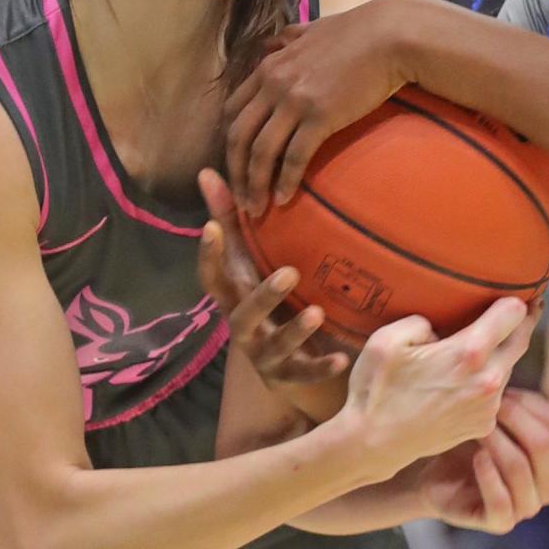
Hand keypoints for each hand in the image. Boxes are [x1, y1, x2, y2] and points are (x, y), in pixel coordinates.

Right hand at [197, 169, 349, 420]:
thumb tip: (206, 172)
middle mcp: (244, 329)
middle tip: (290, 273)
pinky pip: (306, 375)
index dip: (208, 255)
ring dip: (295, 331)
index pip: (211, 278)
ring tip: (316, 312)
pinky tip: (343, 358)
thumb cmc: (271, 302)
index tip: (210, 227)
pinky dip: (322, 366)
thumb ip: (231, 220)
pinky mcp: (291, 377)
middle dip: (262, 295)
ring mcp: (266, 356)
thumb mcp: (252, 264)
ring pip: (274, 347)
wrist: (294, 366)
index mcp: (235, 299)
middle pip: (242, 315)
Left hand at [224, 0, 408, 214]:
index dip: (230, 142)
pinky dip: (285, 181)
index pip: (232, 110)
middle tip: (240, 199)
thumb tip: (277, 42)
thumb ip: (288, 39)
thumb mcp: (310, 30)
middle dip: (234, 172)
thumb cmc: (357, 32)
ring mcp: (294, 101)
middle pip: (238, 136)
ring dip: (254, 185)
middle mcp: (273, 84)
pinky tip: (284, 198)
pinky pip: (294, 156)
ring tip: (257, 210)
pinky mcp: (320, 116)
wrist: (389, 35)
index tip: (237, 165)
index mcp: (268, 67)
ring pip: (260, 152)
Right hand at [340, 298, 535, 482]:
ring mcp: (487, 406)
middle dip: (524, 321)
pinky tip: (468, 376)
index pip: (513, 314)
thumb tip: (440, 328)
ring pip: (507, 368)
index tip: (522, 290)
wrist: (372, 443)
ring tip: (489, 341)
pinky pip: (494, 393)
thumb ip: (422, 320)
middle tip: (527, 305)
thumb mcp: (388, 339)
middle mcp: (487, 380)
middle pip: (521, 341)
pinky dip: (488, 380)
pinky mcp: (482, 424)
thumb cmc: (376, 389)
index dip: (517, 299)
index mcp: (468, 353)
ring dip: (502, 353)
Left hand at [418, 388, 548, 533]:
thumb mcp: (492, 414)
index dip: (528, 402)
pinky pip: (503, 502)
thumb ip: (513, 396)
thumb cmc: (468, 437)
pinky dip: (489, 476)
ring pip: (522, 469)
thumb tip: (515, 353)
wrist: (434, 472)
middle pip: (543, 444)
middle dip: (513, 419)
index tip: (499, 390)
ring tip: (476, 428)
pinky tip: (476, 458)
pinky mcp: (501, 522)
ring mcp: (527, 505)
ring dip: (497, 443)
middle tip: (486, 404)